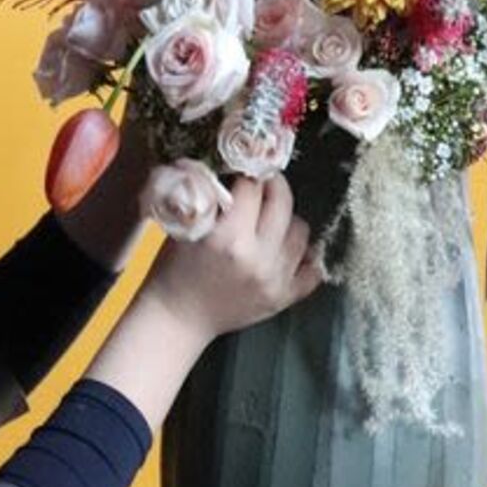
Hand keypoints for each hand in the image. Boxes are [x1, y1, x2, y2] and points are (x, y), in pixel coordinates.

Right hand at [140, 173, 321, 346]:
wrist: (178, 318)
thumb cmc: (174, 269)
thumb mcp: (183, 228)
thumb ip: (208, 199)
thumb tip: (227, 167)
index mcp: (228, 238)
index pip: (252, 188)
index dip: (246, 176)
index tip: (243, 175)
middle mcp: (258, 258)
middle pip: (283, 204)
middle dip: (273, 187)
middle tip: (264, 186)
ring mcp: (275, 280)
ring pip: (301, 232)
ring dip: (288, 221)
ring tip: (272, 221)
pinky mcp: (283, 298)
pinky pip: (313, 271)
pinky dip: (307, 257)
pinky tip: (292, 249)